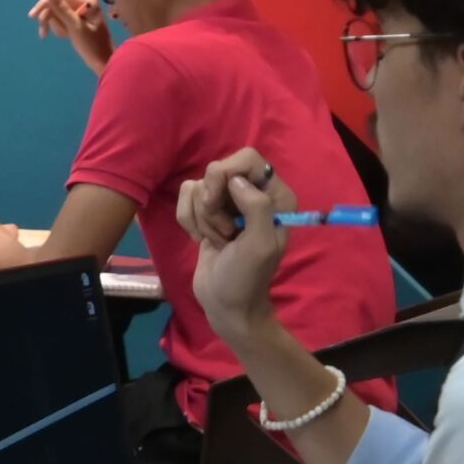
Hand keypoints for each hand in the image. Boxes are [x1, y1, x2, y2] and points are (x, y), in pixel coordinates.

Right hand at [29, 0, 112, 73]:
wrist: (103, 62)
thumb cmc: (92, 45)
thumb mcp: (75, 27)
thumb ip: (63, 10)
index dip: (44, 5)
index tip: (32, 17)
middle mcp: (83, 1)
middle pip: (56, 4)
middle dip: (50, 19)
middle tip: (43, 34)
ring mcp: (80, 10)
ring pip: (57, 13)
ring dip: (57, 26)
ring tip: (65, 36)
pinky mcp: (78, 19)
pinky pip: (62, 20)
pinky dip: (61, 29)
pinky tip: (67, 36)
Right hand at [175, 148, 292, 344]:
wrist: (225, 304)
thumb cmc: (246, 278)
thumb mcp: (259, 245)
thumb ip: (256, 207)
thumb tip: (234, 180)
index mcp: (276, 196)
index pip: (248, 159)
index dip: (226, 175)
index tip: (216, 202)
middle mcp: (254, 193)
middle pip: (218, 169)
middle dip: (212, 204)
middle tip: (223, 232)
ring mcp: (228, 202)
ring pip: (199, 186)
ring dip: (202, 217)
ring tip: (217, 241)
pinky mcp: (206, 211)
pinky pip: (187, 197)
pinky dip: (188, 219)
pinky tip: (201, 239)